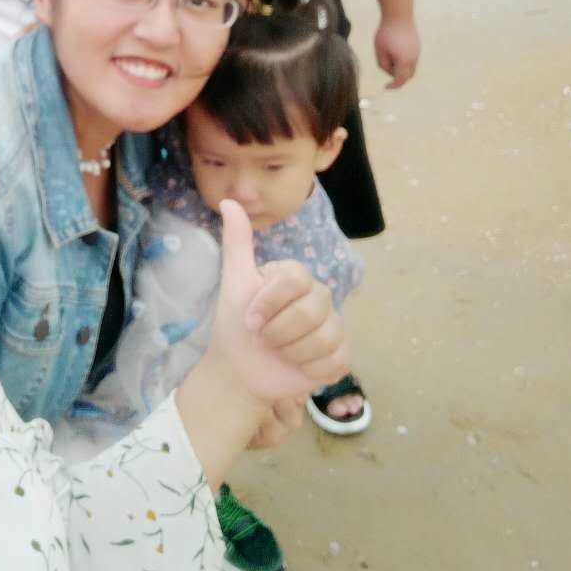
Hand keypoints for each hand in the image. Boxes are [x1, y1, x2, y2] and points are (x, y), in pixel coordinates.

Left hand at [174, 203, 347, 487]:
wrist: (239, 368)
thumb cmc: (236, 323)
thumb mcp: (234, 282)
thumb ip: (237, 243)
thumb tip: (230, 201)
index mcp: (296, 278)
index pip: (295, 281)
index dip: (269, 304)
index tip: (249, 319)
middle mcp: (319, 297)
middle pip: (311, 311)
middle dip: (278, 332)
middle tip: (263, 339)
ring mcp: (333, 327)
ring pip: (325, 338)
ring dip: (291, 352)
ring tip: (278, 352)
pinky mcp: (340, 356)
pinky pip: (336, 361)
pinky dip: (310, 369)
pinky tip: (296, 367)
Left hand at [375, 16, 419, 88]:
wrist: (399, 14)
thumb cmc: (386, 31)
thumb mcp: (379, 49)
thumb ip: (383, 64)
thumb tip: (390, 72)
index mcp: (404, 60)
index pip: (400, 80)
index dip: (393, 86)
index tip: (385, 87)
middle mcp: (414, 57)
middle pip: (407, 75)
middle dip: (397, 76)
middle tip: (386, 65)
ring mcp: (417, 51)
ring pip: (410, 67)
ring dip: (400, 67)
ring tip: (389, 51)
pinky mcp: (417, 45)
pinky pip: (412, 58)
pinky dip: (404, 60)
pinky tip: (395, 47)